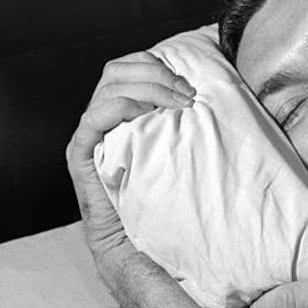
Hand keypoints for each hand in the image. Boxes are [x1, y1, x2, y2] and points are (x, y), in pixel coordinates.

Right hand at [65, 51, 195, 279]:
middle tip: (188, 93)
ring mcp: (90, 134)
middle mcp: (102, 117)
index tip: (189, 81)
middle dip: (155, 73)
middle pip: (117, 70)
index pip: (129, 67)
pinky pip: (94, 118)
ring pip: (108, 87)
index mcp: (121, 110)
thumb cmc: (165, 199)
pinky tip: (146, 115)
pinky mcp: (81, 153)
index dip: (155, 64)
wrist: (138, 244)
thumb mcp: (181, 151)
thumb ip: (189, 122)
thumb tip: (225, 96)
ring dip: (147, 88)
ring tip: (178, 105)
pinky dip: (121, 107)